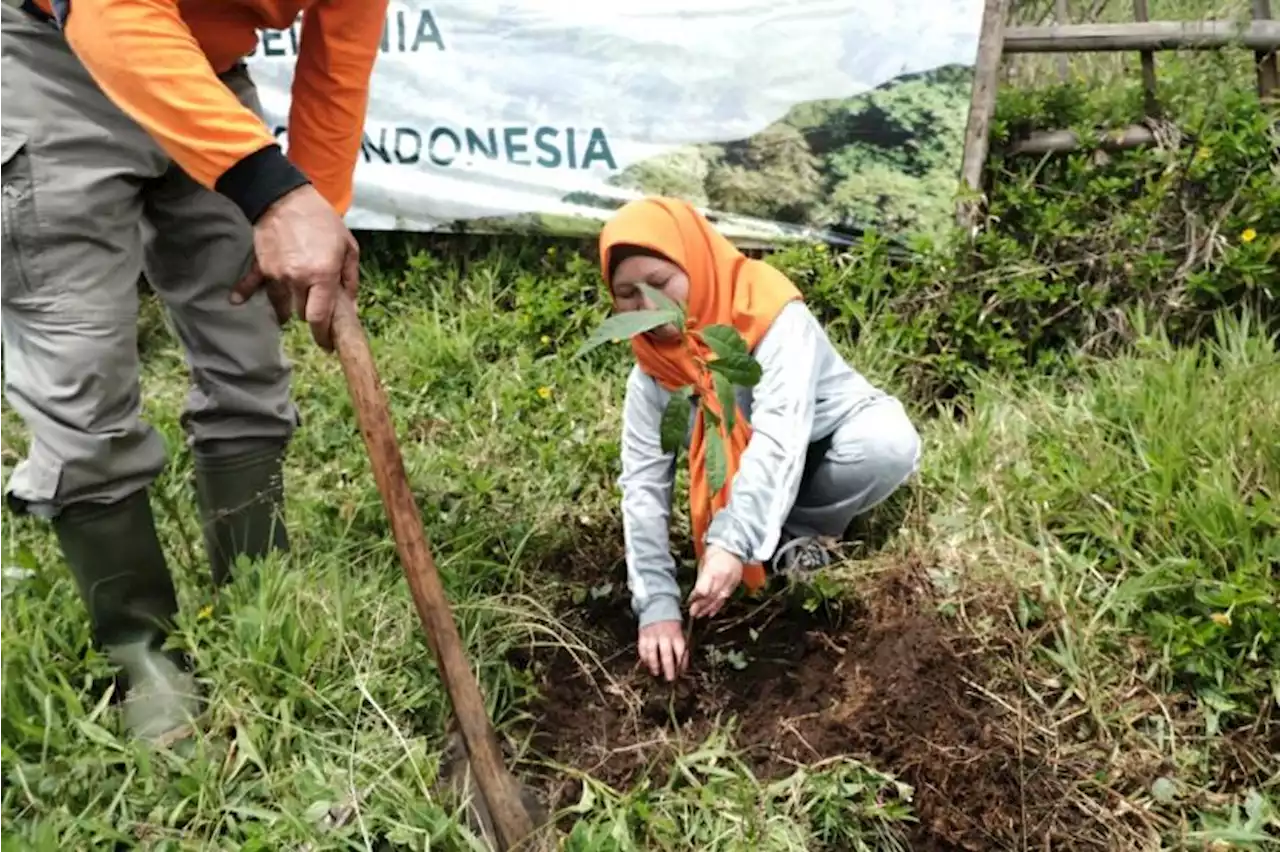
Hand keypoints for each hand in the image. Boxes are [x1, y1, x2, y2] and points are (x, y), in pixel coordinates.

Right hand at [231, 184, 359, 351]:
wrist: (283, 197)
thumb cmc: (321, 220)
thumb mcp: (348, 246)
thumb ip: (350, 279)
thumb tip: (350, 306)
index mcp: (323, 275)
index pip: (320, 318)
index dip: (324, 335)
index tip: (327, 344)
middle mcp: (298, 279)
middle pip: (303, 313)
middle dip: (313, 312)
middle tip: (320, 306)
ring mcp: (277, 274)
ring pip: (283, 304)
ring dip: (291, 304)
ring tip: (298, 299)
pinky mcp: (261, 267)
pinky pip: (251, 285)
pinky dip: (244, 293)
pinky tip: (236, 301)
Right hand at [638, 619, 687, 681]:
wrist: (657, 604)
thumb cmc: (670, 621)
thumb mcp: (679, 629)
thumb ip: (679, 644)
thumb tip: (681, 663)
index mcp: (676, 634)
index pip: (680, 652)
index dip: (681, 664)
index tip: (681, 672)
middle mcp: (665, 635)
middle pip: (667, 656)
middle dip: (669, 669)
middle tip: (670, 678)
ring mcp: (653, 635)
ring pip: (653, 654)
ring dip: (655, 665)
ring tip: (656, 672)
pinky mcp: (643, 635)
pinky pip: (643, 649)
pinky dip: (645, 658)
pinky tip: (647, 663)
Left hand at [688, 545, 742, 619]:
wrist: (733, 547)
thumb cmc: (716, 552)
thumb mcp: (704, 563)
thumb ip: (701, 579)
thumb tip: (695, 594)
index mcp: (713, 571)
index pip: (702, 590)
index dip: (695, 597)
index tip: (689, 601)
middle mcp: (722, 579)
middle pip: (710, 597)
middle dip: (700, 606)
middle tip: (692, 613)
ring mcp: (730, 583)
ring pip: (718, 600)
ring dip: (708, 609)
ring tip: (700, 615)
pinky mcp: (735, 585)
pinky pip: (726, 599)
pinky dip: (718, 606)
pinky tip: (711, 613)